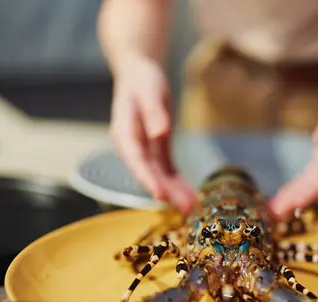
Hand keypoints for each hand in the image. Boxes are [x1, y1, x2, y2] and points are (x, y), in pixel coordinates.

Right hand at [109, 54, 195, 213]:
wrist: (138, 75)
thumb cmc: (143, 80)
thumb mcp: (150, 91)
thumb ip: (154, 112)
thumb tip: (160, 133)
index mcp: (124, 134)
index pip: (135, 160)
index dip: (146, 178)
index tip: (159, 194)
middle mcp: (132, 148)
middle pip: (149, 174)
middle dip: (167, 193)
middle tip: (186, 209)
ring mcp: (143, 151)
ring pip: (159, 177)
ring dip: (175, 193)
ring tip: (192, 209)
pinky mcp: (155, 150)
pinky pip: (167, 171)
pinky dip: (178, 183)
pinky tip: (191, 196)